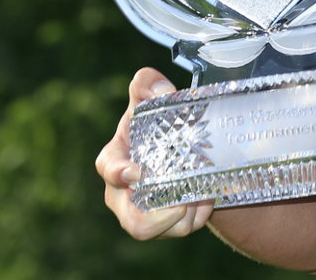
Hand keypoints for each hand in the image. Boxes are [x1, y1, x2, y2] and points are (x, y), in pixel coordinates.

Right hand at [95, 67, 213, 238]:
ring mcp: (143, 213)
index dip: (119, 172)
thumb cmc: (154, 126)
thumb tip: (160, 88)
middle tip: (183, 200)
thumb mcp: (149, 101)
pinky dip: (197, 215)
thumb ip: (148, 85)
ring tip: (201, 195)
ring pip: (159, 230)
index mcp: (115, 160)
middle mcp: (123, 194)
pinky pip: (181, 229)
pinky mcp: (164, 225)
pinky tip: (206, 197)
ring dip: (183, 216)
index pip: (109, 168)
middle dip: (157, 216)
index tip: (135, 172)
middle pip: (133, 220)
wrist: (178, 149)